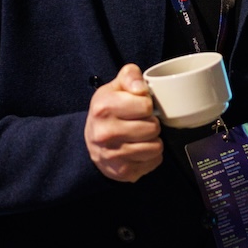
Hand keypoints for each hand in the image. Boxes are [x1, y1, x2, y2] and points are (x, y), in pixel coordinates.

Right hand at [84, 63, 163, 181]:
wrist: (91, 141)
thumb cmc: (108, 111)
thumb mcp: (115, 87)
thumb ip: (130, 76)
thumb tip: (141, 89)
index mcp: (103, 108)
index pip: (146, 106)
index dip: (146, 105)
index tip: (139, 107)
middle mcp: (105, 133)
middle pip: (153, 127)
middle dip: (151, 123)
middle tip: (141, 122)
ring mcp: (113, 155)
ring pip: (156, 146)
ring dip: (153, 140)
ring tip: (141, 136)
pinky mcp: (123, 171)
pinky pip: (155, 161)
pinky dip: (151, 156)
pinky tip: (140, 149)